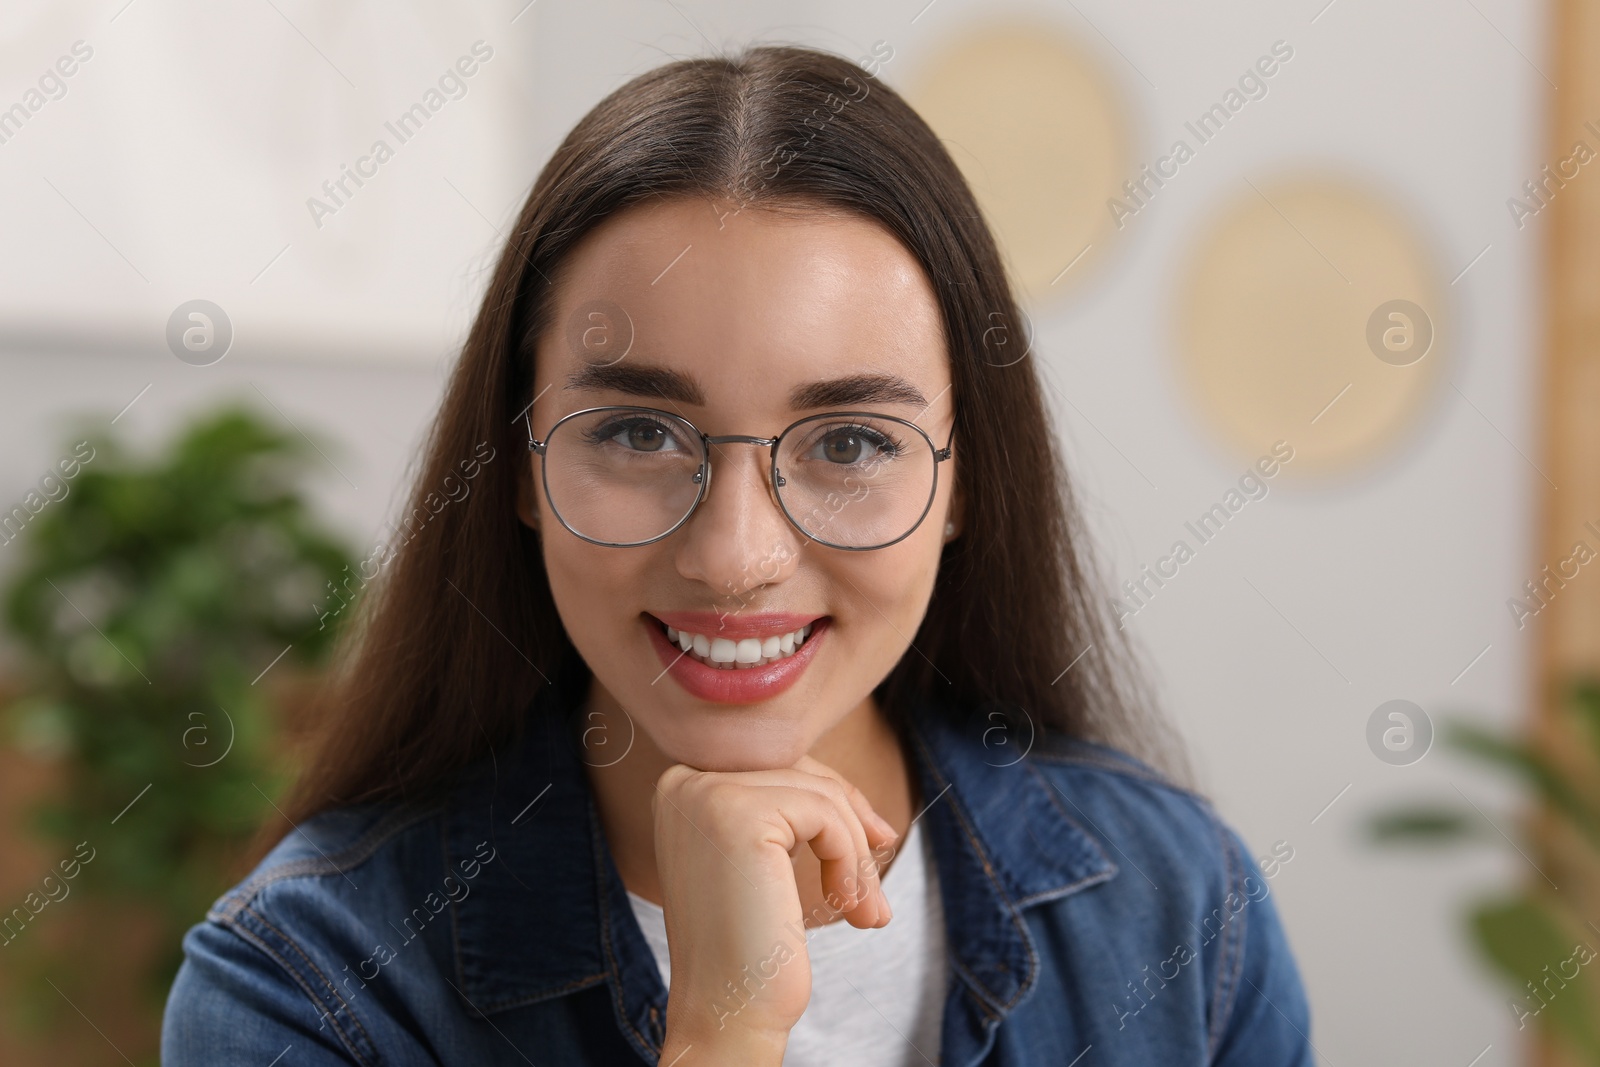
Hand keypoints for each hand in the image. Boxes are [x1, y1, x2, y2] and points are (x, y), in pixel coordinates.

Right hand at [652, 753, 898, 1062]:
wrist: (728, 1010)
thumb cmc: (749, 944)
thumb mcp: (762, 861)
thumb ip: (786, 812)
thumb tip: (855, 798)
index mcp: (681, 787)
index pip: (776, 765)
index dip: (832, 801)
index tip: (874, 842)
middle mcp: (684, 781)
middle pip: (799, 771)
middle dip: (851, 823)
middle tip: (875, 882)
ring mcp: (706, 794)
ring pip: (819, 793)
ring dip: (856, 853)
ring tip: (865, 908)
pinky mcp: (738, 814)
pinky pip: (824, 814)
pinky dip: (849, 858)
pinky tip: (847, 906)